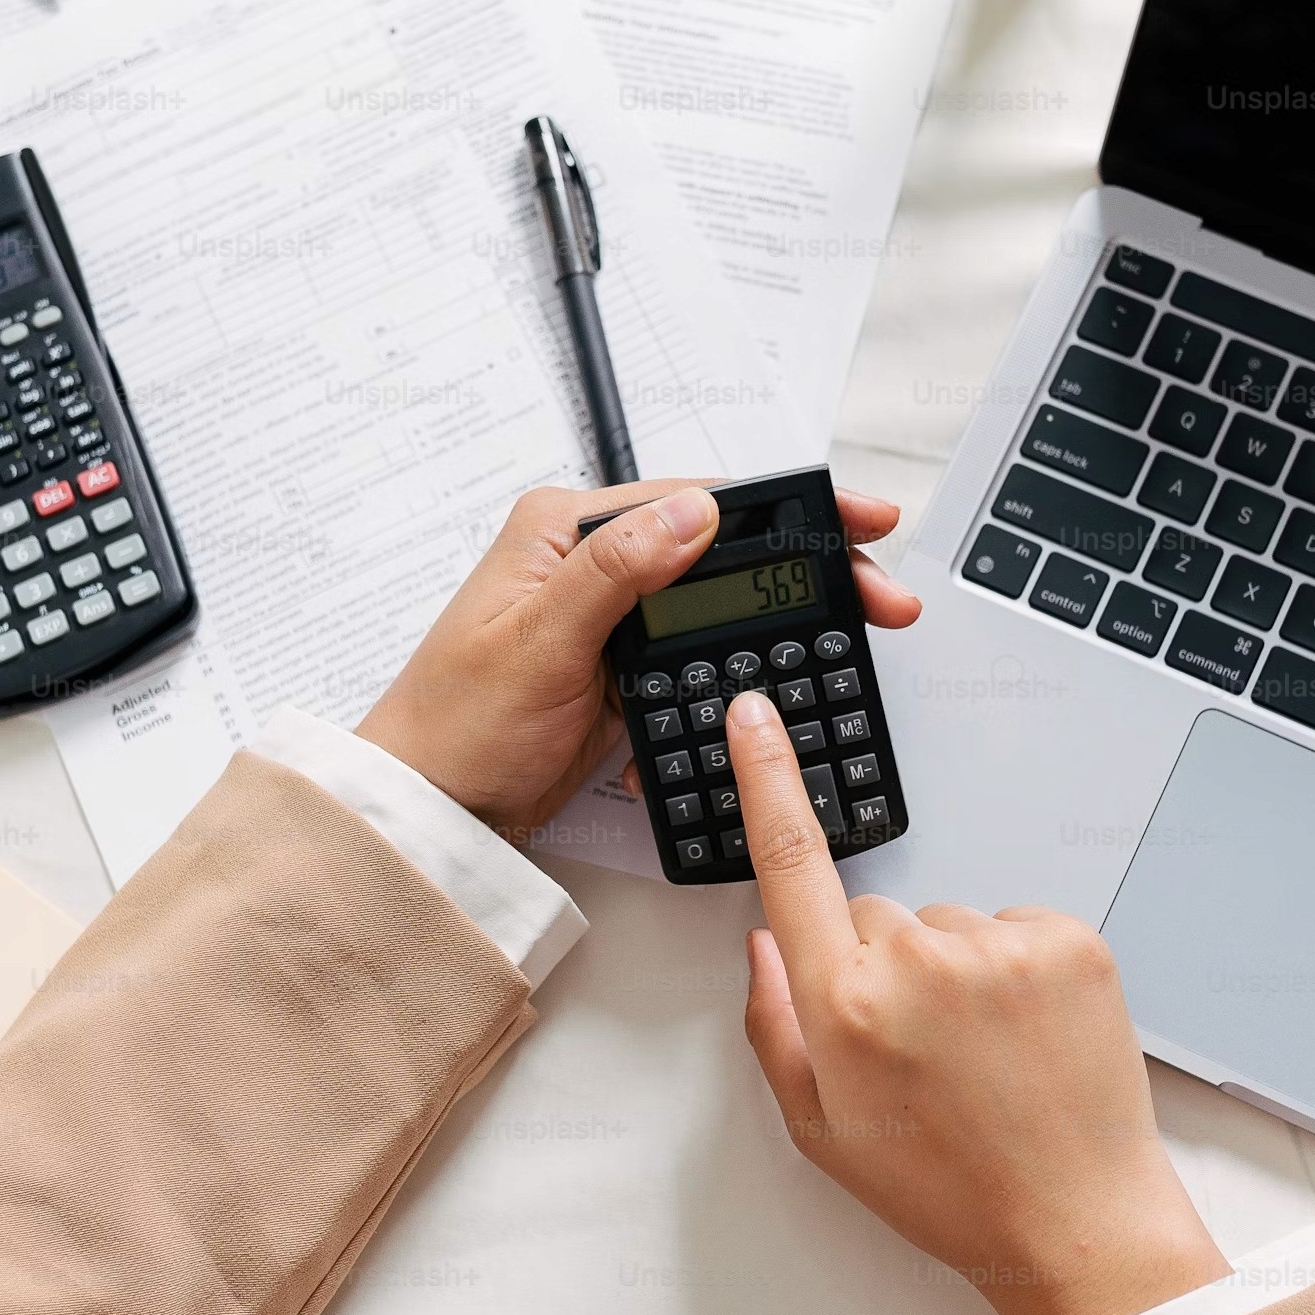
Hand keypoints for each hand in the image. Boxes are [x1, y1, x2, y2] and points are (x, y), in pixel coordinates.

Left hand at [356, 481, 920, 838]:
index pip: (695, 499)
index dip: (786, 509)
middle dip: (807, 562)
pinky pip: (703, 649)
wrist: (434, 815)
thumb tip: (691, 511)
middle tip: (881, 589)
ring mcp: (609, 615)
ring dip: (788, 612)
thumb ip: (616, 571)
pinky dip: (749, 659)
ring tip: (858, 626)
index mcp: (563, 530)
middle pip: (722, 544)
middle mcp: (588, 560)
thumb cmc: (457, 727)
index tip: (857, 519)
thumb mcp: (540, 642)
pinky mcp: (623, 668)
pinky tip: (790, 672)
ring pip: (722, 597)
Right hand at [730, 692, 1229, 1314]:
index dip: (767, 777)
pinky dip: (1017, 970)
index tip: (754, 713)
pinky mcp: (1069, 941)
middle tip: (924, 1052)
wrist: (1076, 1222)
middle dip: (885, 965)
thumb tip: (764, 940)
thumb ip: (774, 1026)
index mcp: (845, 1006)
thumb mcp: (821, 1131)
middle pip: (874, 915)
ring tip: (986, 1057)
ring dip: (957, 974)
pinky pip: (1014, 926)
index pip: (791, 861)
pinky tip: (1026, 1038)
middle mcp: (918, 961)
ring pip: (947, 924)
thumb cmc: (947, 1187)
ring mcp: (999, 945)